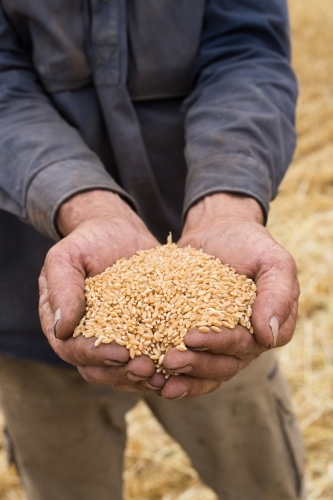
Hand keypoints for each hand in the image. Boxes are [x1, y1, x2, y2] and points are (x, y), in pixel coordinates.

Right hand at [39, 190, 165, 392]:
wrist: (117, 231)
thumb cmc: (87, 241)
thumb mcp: (67, 256)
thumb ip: (61, 288)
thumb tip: (61, 330)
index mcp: (64, 324)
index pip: (73, 350)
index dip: (96, 356)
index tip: (121, 353)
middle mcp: (86, 338)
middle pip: (98, 369)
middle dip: (123, 374)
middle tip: (148, 370)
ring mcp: (115, 338)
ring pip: (122, 371)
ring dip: (142, 378)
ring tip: (165, 375)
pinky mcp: (140, 333)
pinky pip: (147, 355)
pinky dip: (160, 364)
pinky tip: (180, 364)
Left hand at [156, 193, 298, 398]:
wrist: (218, 231)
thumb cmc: (249, 244)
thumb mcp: (273, 260)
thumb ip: (278, 294)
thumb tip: (267, 336)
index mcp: (269, 329)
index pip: (247, 345)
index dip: (221, 345)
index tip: (193, 337)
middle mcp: (247, 343)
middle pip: (224, 365)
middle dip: (197, 364)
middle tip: (170, 358)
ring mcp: (220, 344)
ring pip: (206, 370)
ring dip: (183, 376)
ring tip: (157, 374)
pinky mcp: (195, 337)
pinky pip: (188, 361)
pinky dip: (173, 374)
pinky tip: (153, 378)